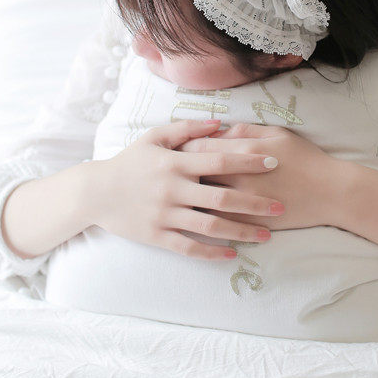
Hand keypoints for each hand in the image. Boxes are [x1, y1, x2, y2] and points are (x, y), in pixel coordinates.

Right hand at [85, 119, 284, 259]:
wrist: (95, 192)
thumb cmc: (130, 162)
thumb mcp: (155, 138)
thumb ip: (188, 129)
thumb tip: (220, 123)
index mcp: (175, 162)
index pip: (219, 160)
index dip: (248, 161)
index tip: (274, 163)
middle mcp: (173, 189)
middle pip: (222, 196)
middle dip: (255, 202)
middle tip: (281, 206)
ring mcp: (165, 214)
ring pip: (211, 226)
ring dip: (242, 231)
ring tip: (267, 235)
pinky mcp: (156, 236)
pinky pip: (188, 247)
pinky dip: (212, 252)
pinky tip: (232, 254)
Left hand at [178, 122, 347, 230]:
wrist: (330, 192)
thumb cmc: (305, 159)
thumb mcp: (277, 134)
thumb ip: (245, 131)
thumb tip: (218, 131)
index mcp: (243, 152)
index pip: (199, 149)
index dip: (183, 149)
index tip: (174, 149)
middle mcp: (237, 178)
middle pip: (195, 176)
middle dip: (179, 175)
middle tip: (169, 174)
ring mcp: (242, 203)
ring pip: (202, 202)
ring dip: (188, 199)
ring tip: (179, 195)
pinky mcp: (249, 223)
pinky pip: (218, 223)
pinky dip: (205, 219)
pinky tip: (196, 217)